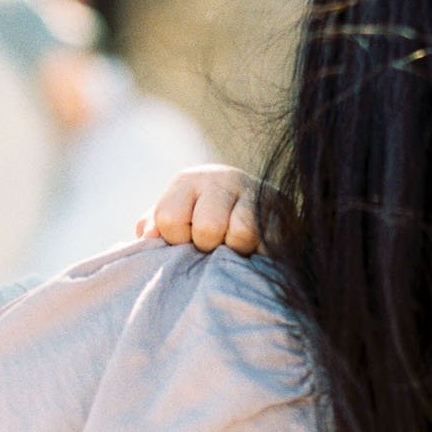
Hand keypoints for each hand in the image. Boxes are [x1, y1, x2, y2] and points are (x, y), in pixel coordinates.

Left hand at [138, 163, 264, 254]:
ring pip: (242, 233)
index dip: (175, 239)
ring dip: (236, 251)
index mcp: (188, 181)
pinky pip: (269, 240)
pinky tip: (256, 249)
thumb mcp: (174, 222)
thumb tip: (148, 236)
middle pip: (207, 227)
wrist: (258, 216)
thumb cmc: (202, 225)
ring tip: (235, 248)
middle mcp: (223, 178)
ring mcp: (256, 191)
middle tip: (213, 246)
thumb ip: (154, 226)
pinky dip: (260, 253)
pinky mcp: (283, 209)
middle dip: (207, 246)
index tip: (186, 240)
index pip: (169, 218)